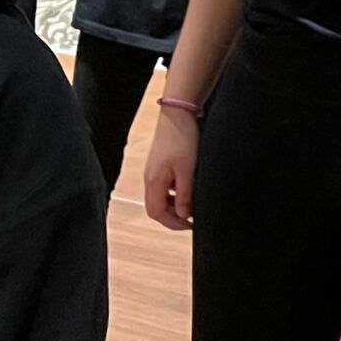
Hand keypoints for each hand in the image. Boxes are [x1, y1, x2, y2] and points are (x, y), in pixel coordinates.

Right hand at [141, 105, 199, 229]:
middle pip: (155, 208)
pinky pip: (162, 188)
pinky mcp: (158, 166)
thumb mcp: (187, 171)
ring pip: (159, 199)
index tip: (190, 225)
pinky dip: (173, 195)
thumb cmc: (182, 140)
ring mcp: (152, 172)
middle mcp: (149, 178)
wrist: (177, 115)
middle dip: (172, 217)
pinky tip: (186, 190)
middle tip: (191, 220)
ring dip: (173, 207)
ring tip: (191, 206)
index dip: (172, 224)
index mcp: (154, 181)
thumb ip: (184, 195)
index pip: (156, 213)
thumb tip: (183, 215)